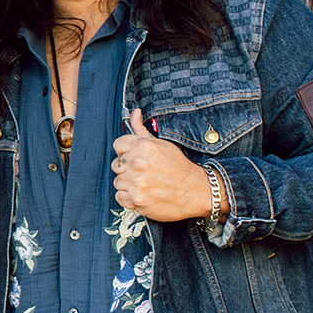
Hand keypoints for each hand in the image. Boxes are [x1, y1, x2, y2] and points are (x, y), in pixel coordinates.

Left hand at [111, 108, 224, 222]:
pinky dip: (129, 198)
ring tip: (146, 184)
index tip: (136, 158)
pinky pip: (119, 197)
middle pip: (116, 164)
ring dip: (128, 184)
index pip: (118, 145)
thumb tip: (134, 112)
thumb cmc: (179, 167)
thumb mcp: (162, 144)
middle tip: (145, 173)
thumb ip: (142, 129)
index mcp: (144, 146)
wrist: (195, 192)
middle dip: (128, 168)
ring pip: (117, 181)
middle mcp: (139, 163)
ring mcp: (137, 183)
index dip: (126, 152)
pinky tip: (143, 194)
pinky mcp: (136, 200)